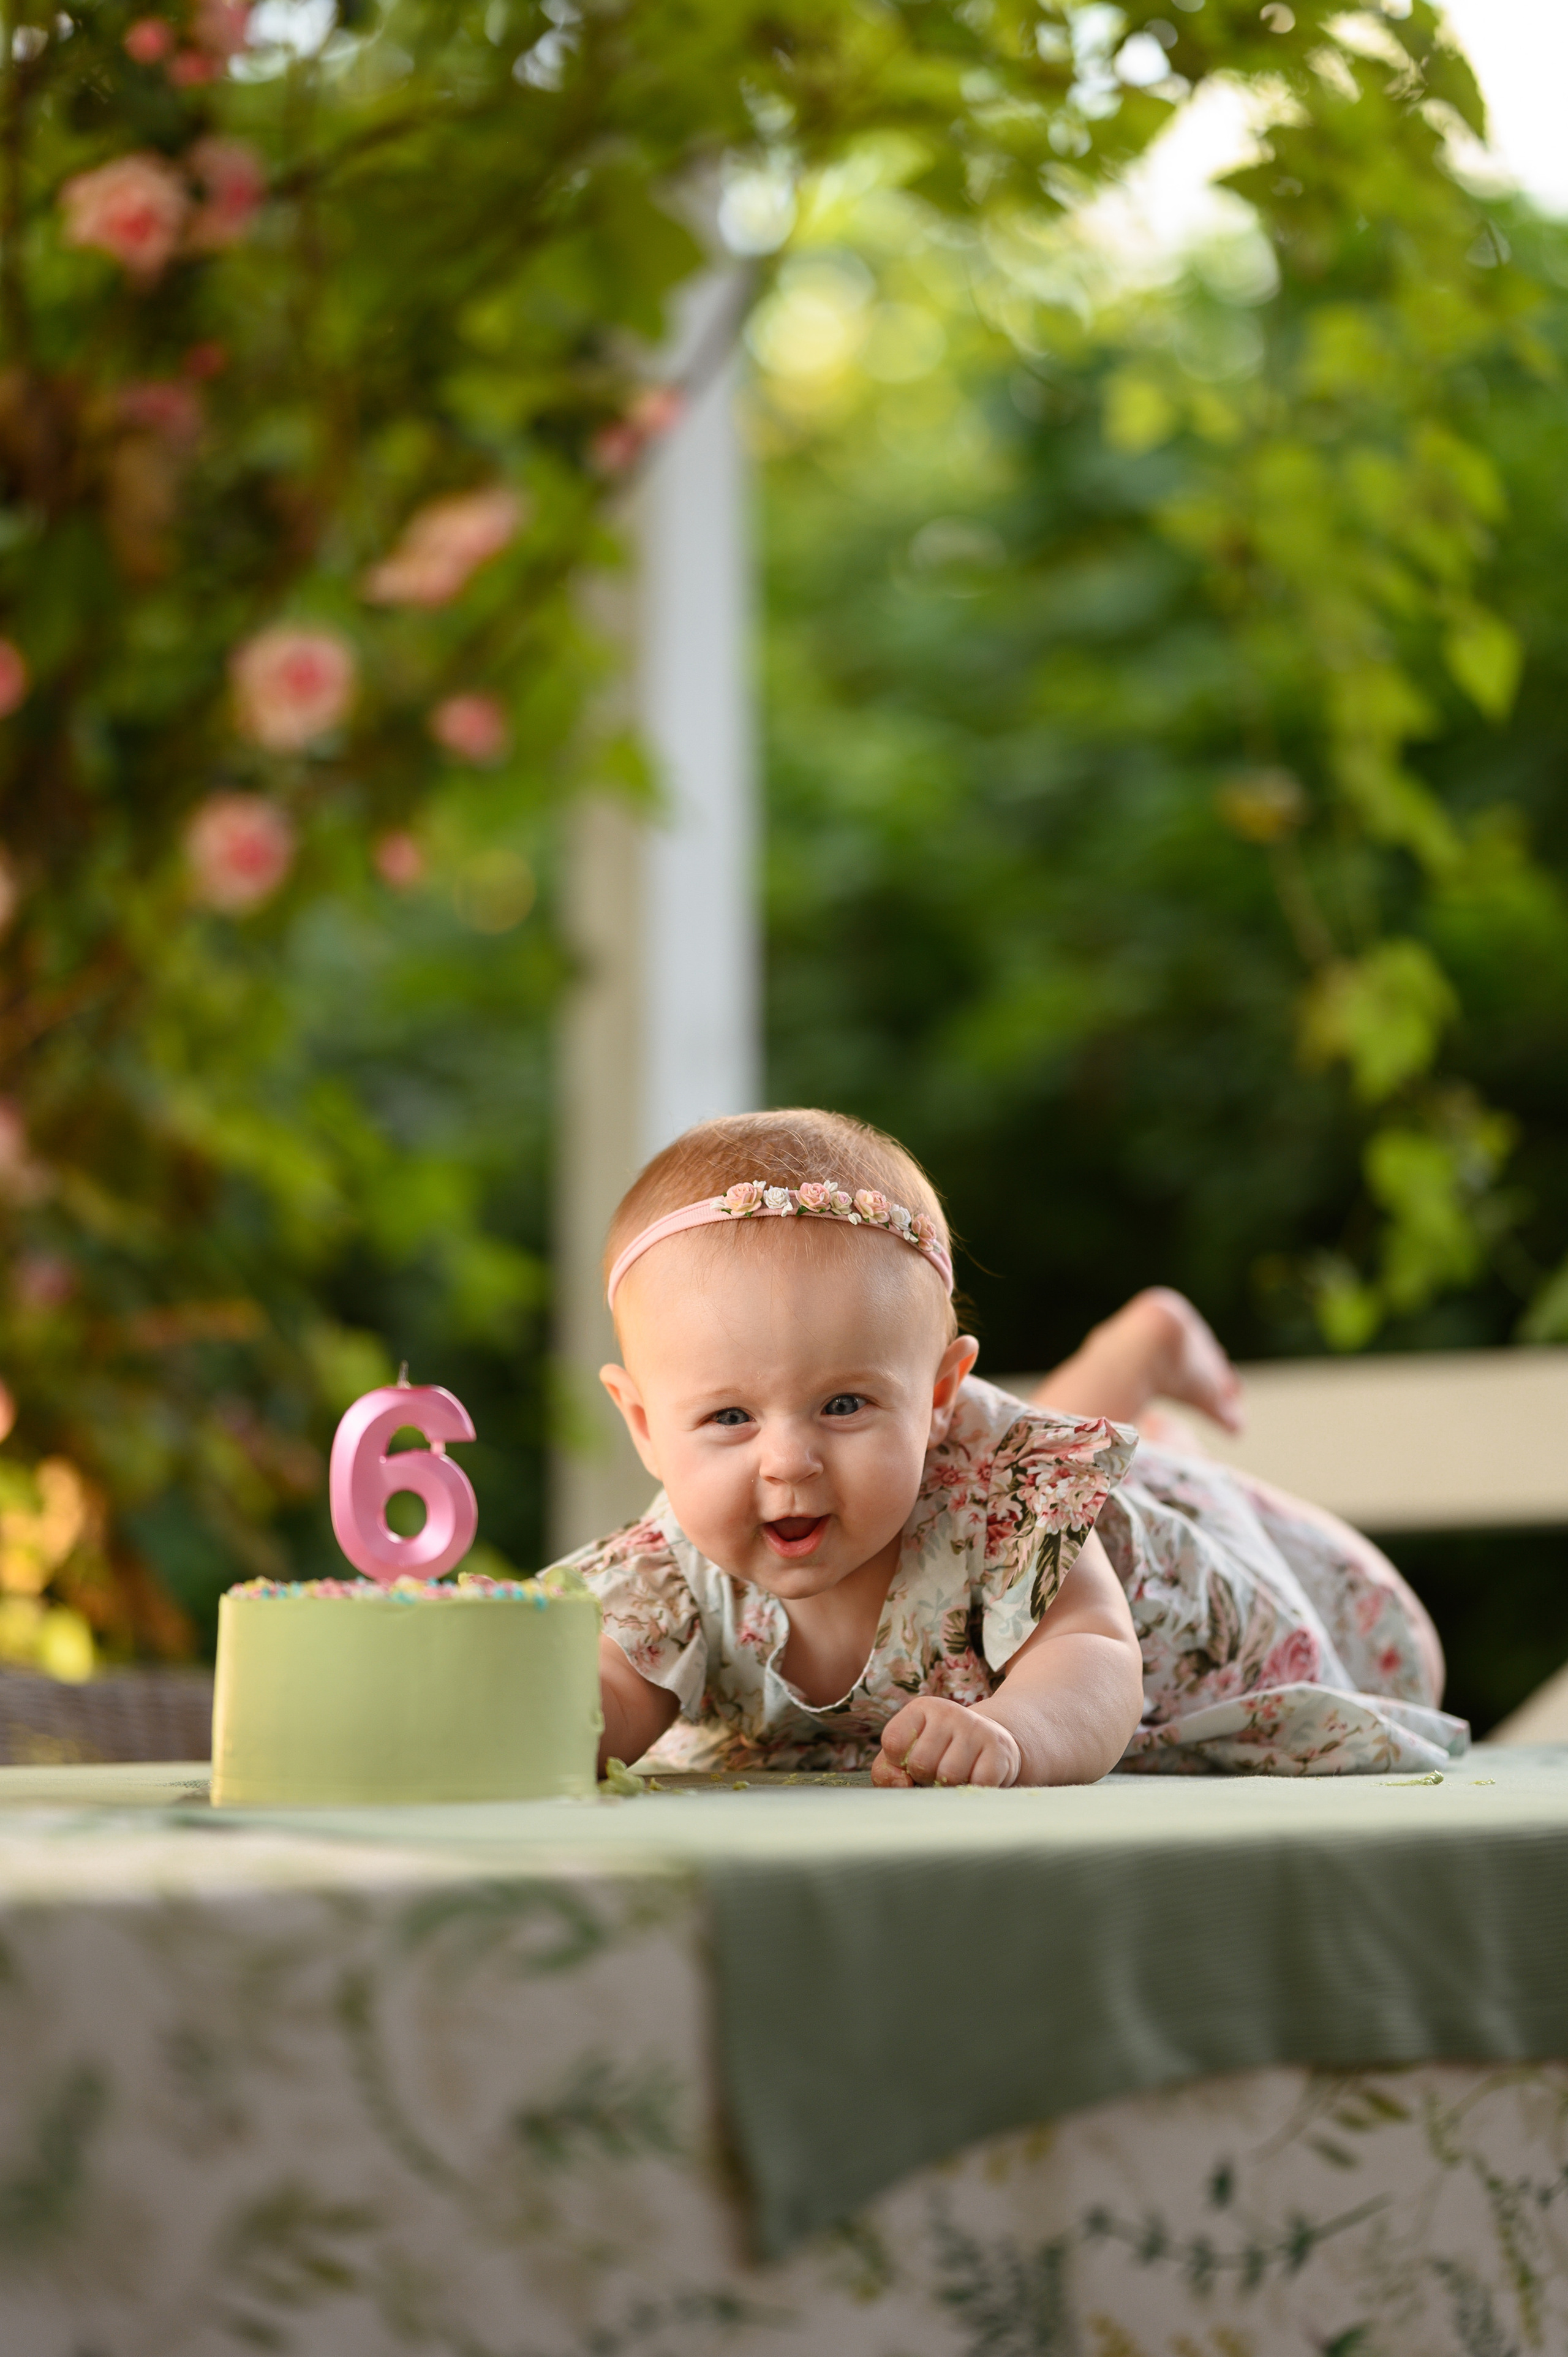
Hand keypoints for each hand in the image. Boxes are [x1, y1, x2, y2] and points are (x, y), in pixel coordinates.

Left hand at [871, 1697, 1021, 1787]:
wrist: (989, 1745)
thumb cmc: (939, 1754)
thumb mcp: (907, 1754)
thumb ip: (886, 1770)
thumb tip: (903, 1782)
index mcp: (921, 1708)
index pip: (893, 1742)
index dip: (899, 1763)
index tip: (912, 1761)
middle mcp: (948, 1711)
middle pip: (920, 1762)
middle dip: (925, 1777)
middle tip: (937, 1770)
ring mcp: (976, 1728)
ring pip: (949, 1775)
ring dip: (949, 1785)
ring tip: (956, 1774)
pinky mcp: (999, 1749)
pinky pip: (977, 1783)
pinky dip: (973, 1788)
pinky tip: (975, 1776)